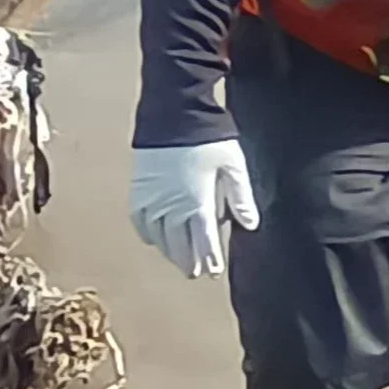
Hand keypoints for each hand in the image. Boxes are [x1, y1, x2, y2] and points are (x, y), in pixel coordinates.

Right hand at [129, 141, 259, 279]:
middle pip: (180, 245)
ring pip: (160, 238)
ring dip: (170, 253)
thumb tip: (250, 224)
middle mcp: (171, 208)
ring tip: (180, 262)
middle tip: (197, 273)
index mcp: (197, 203)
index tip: (213, 271)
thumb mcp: (232, 165)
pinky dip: (149, 235)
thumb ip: (241, 197)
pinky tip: (155, 241)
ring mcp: (151, 201)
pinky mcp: (138, 191)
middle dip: (190, 261)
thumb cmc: (207, 138)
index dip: (209, 259)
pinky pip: (140, 223)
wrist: (172, 115)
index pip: (203, 242)